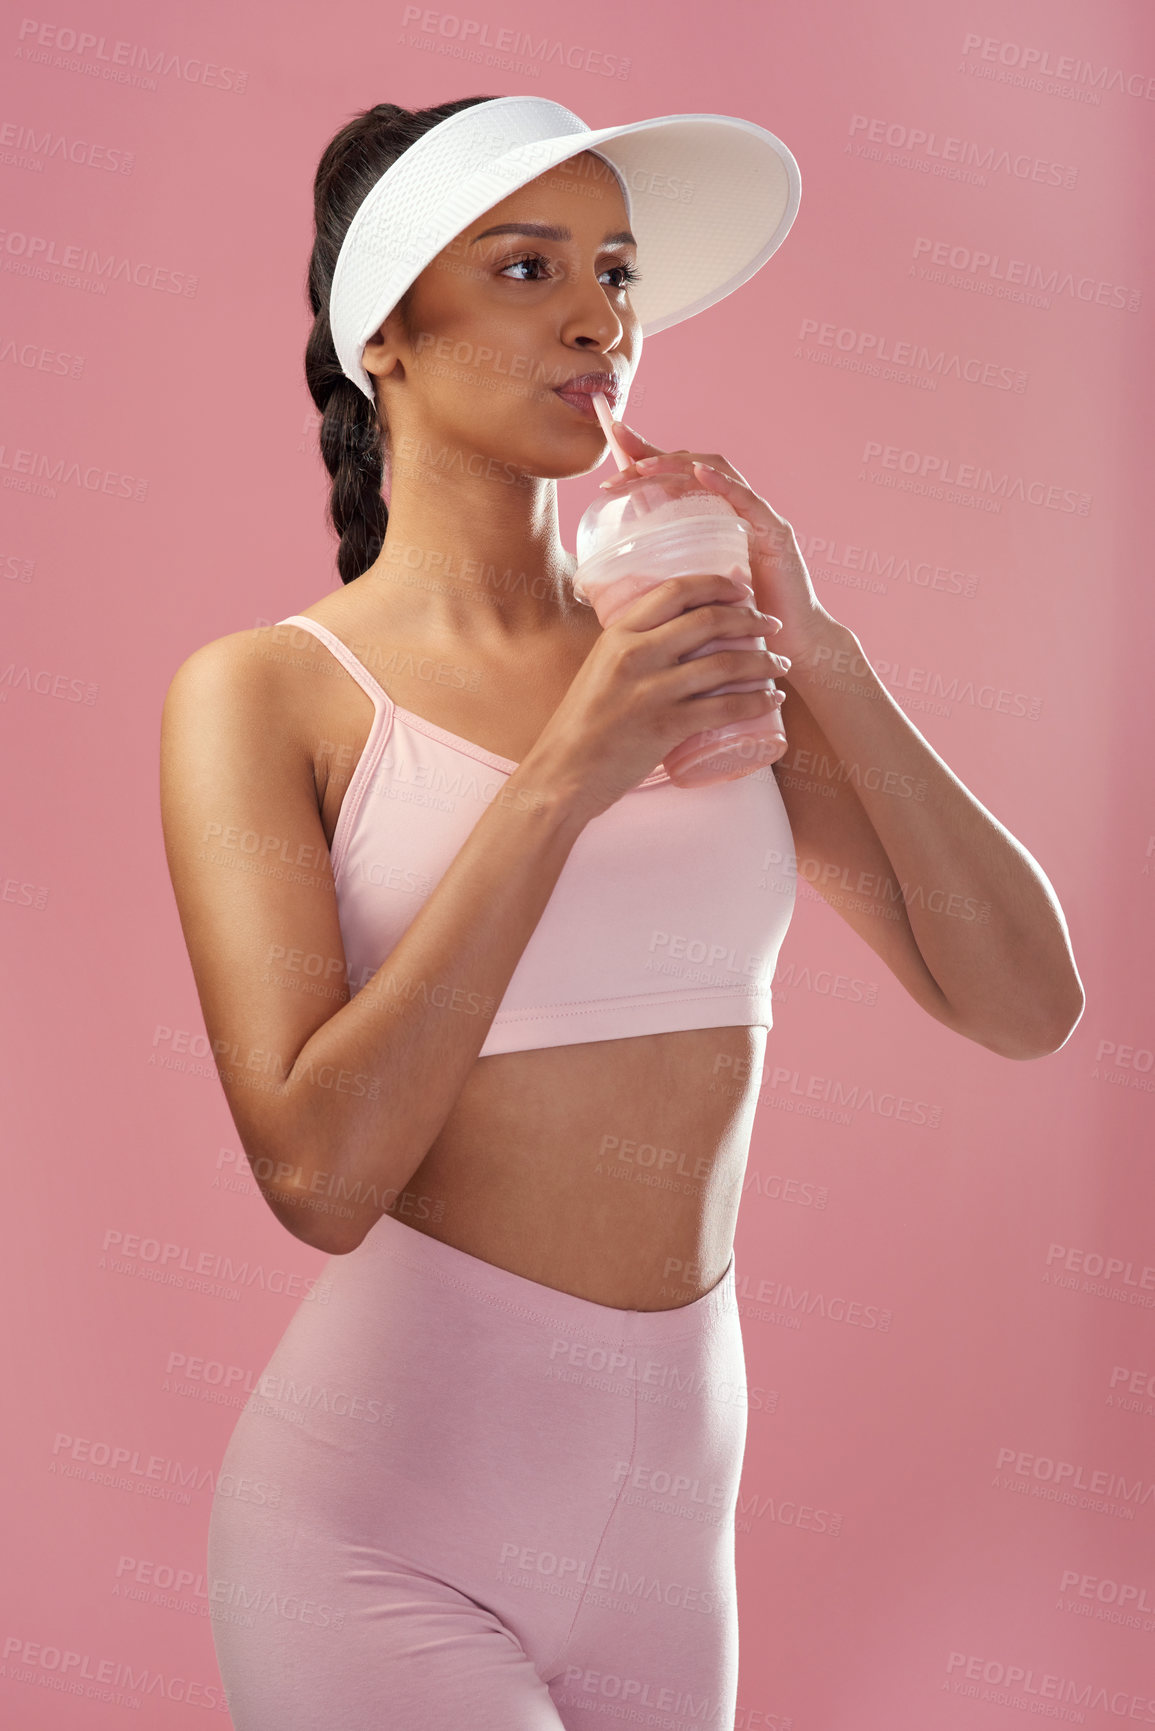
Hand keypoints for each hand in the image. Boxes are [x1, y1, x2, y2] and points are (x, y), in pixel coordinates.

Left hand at [601, 419, 840, 665]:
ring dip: (678, 463)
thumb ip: (670, 570)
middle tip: (619, 442)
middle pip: (694, 465)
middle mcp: (738, 509)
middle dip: (654, 451)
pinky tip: (699, 474)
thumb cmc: (741, 623)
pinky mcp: (775, 534)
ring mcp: (759, 517)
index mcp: (716, 519)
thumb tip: (623, 567)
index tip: (615, 443)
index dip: (648, 457)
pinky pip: (748, 500)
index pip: (679, 476)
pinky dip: (723, 483)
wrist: (789, 646)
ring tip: (644, 464)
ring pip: (718, 471)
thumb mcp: (694, 590)